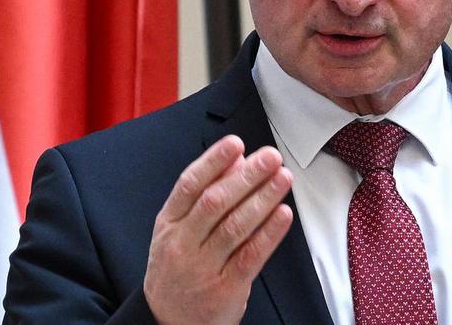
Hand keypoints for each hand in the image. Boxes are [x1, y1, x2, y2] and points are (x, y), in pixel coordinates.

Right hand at [144, 135, 293, 324]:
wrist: (168, 321)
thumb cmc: (177, 268)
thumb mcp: (178, 230)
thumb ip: (204, 196)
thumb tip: (236, 161)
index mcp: (168, 224)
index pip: (189, 186)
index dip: (213, 162)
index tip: (236, 144)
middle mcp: (182, 244)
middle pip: (215, 203)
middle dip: (246, 176)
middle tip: (271, 157)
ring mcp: (202, 267)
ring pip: (235, 227)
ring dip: (263, 199)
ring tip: (283, 178)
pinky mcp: (225, 288)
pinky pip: (250, 256)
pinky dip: (269, 234)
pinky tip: (284, 214)